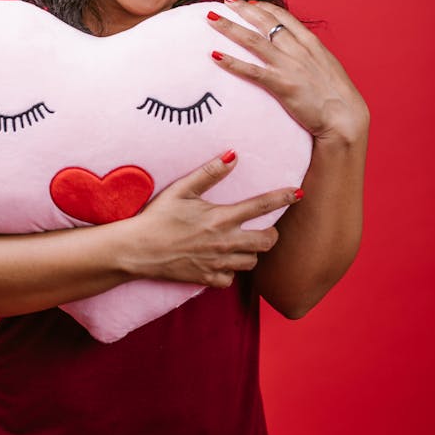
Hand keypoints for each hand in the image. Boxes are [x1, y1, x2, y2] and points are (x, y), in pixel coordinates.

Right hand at [130, 151, 302, 288]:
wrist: (136, 250)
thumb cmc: (157, 217)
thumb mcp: (181, 189)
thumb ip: (209, 172)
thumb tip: (233, 155)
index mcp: (220, 217)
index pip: (261, 206)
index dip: (283, 198)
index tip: (298, 193)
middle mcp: (224, 242)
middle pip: (266, 242)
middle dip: (271, 234)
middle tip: (264, 228)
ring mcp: (216, 263)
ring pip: (252, 262)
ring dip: (251, 252)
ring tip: (241, 243)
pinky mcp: (206, 278)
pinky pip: (231, 279)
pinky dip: (231, 271)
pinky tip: (222, 261)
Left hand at [208, 0, 369, 143]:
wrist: (345, 117)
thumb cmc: (337, 97)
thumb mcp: (327, 68)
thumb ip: (311, 56)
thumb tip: (298, 53)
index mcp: (310, 43)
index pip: (283, 17)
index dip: (263, 7)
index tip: (248, 2)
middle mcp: (298, 49)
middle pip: (264, 22)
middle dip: (242, 9)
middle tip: (225, 1)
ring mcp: (288, 66)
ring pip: (252, 41)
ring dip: (230, 28)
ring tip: (212, 19)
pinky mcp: (281, 84)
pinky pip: (251, 70)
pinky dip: (231, 62)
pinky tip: (215, 55)